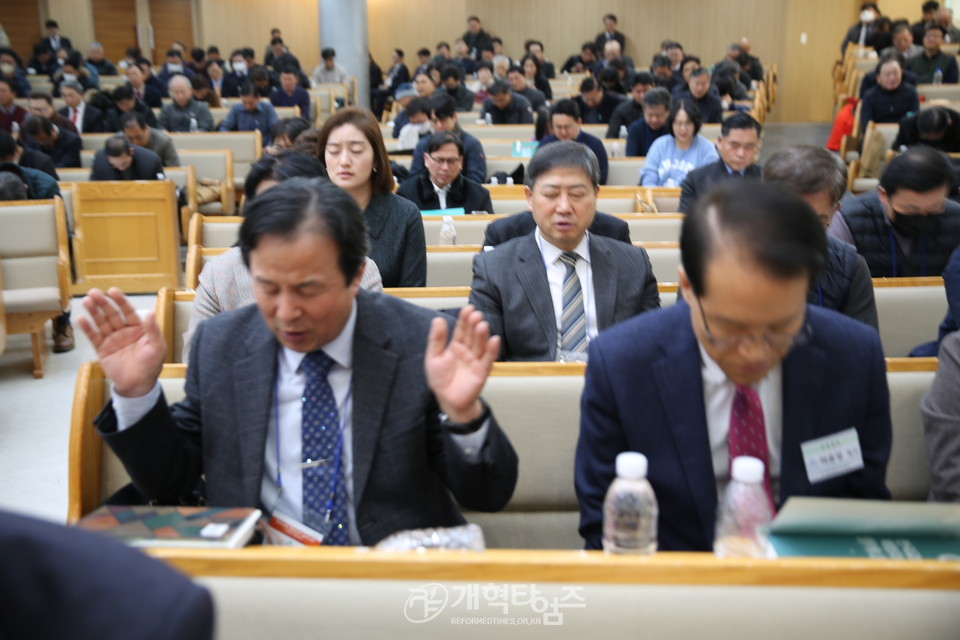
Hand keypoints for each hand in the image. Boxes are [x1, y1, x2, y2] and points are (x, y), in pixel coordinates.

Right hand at [76, 287, 164, 397]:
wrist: (138, 385)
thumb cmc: (151, 366)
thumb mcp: (156, 347)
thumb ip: (152, 330)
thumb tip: (151, 312)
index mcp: (138, 329)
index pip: (128, 311)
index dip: (120, 301)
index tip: (112, 291)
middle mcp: (124, 332)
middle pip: (112, 314)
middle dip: (103, 303)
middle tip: (94, 293)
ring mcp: (112, 340)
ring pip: (101, 322)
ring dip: (94, 312)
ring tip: (86, 301)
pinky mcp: (102, 349)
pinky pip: (94, 337)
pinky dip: (87, 328)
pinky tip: (81, 319)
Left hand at [424, 305, 499, 422]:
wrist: (447, 400)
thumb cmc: (440, 380)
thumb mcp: (433, 357)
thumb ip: (436, 339)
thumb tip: (438, 319)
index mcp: (456, 346)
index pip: (462, 330)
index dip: (464, 319)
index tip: (468, 309)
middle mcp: (467, 351)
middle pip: (472, 335)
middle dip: (474, 325)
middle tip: (476, 315)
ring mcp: (475, 361)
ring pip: (481, 345)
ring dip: (482, 335)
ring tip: (482, 325)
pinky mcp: (482, 372)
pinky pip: (488, 360)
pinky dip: (492, 350)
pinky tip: (494, 339)